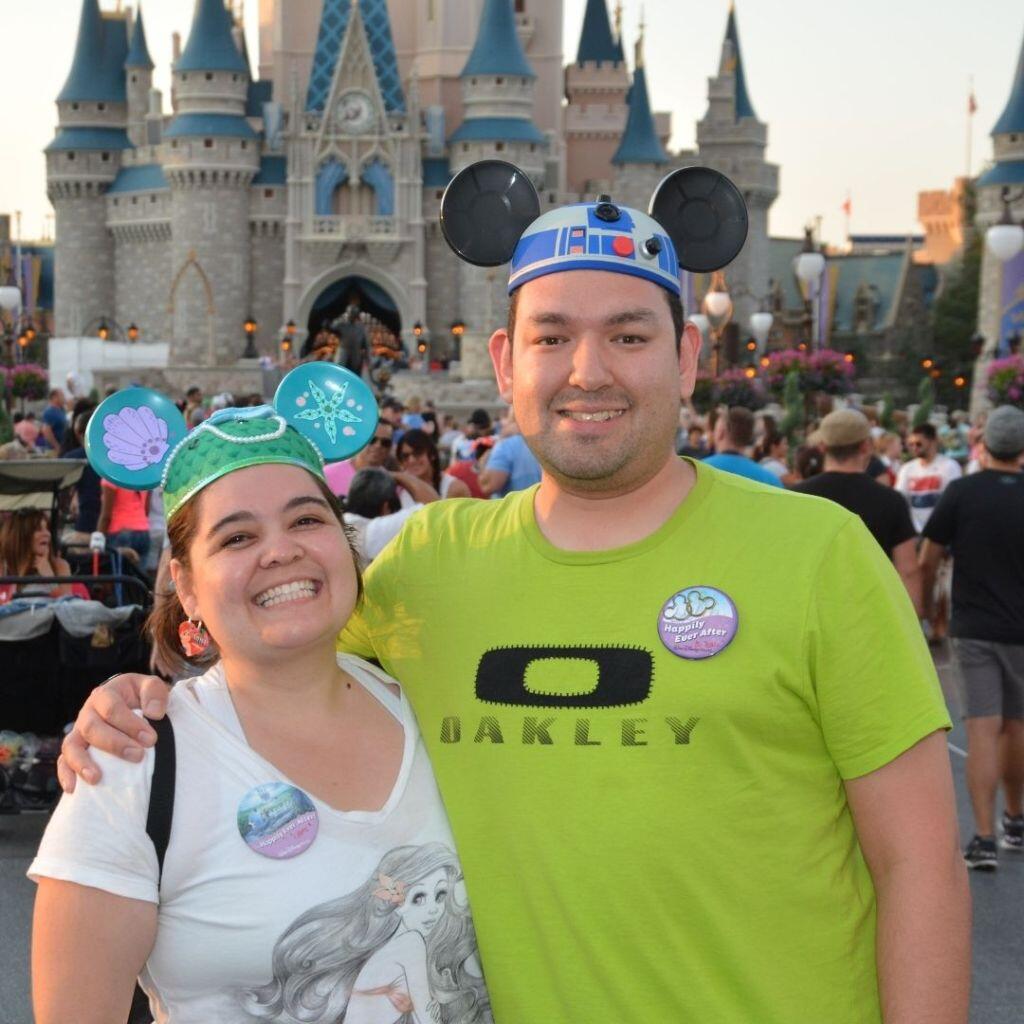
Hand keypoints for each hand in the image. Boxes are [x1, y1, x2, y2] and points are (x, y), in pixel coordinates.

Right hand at [58, 674, 169, 792]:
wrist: (132, 702)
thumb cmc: (142, 697)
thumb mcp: (151, 687)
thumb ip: (155, 693)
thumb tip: (154, 713)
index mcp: (106, 694)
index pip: (112, 708)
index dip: (130, 724)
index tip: (151, 739)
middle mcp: (88, 712)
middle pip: (91, 728)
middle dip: (114, 744)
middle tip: (137, 755)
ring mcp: (78, 731)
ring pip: (71, 746)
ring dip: (83, 763)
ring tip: (97, 778)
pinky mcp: (75, 749)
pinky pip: (63, 761)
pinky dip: (66, 774)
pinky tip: (74, 788)